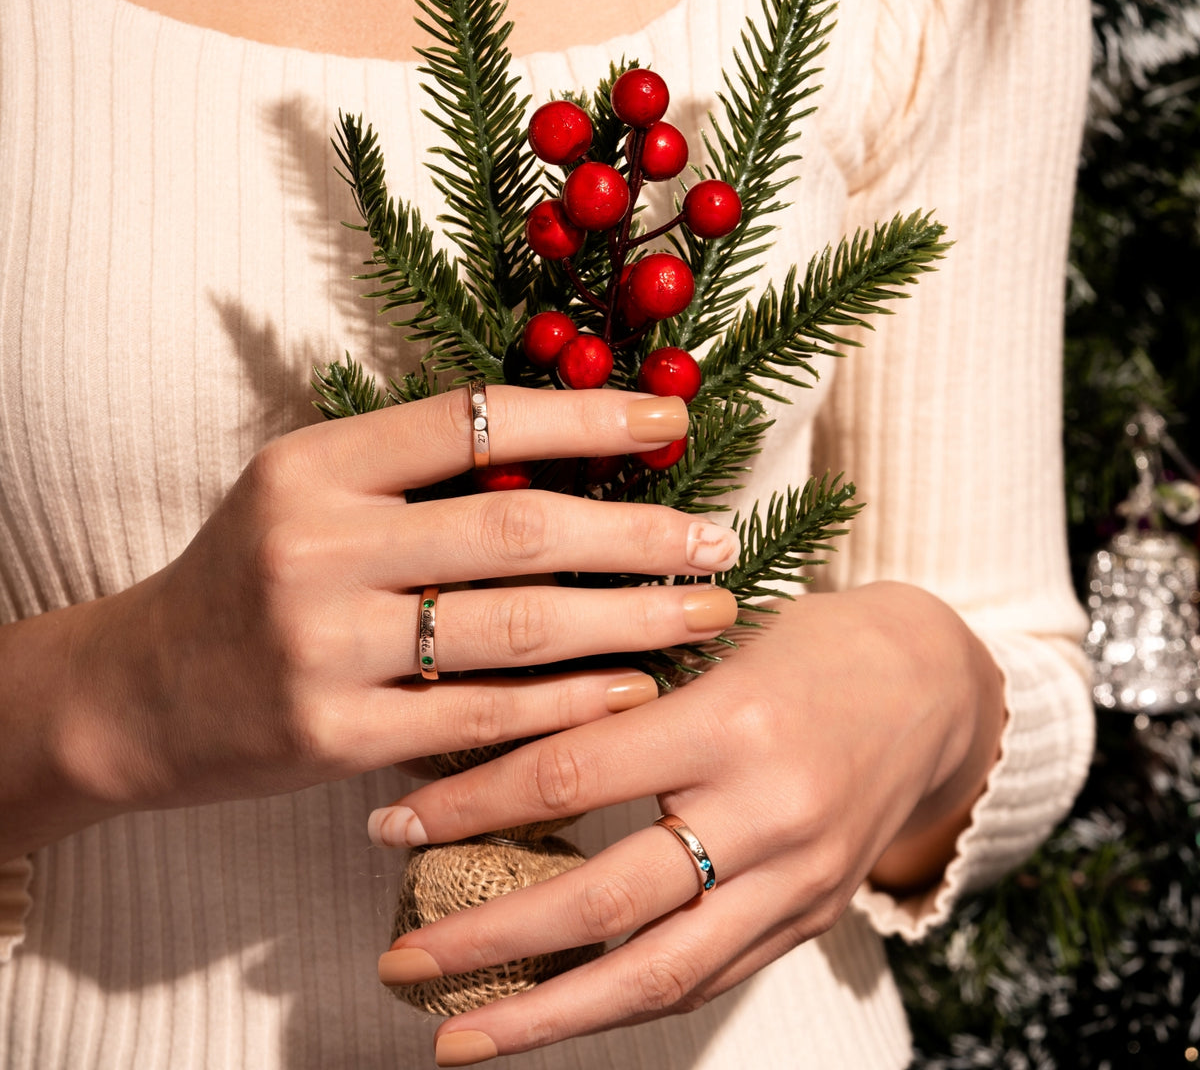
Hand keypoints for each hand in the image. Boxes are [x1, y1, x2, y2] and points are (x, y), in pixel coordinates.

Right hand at [2, 386, 741, 858]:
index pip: (473, 420)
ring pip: (515, 626)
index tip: (670, 425)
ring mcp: (323, 644)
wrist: (139, 693)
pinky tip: (636, 686)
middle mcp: (315, 544)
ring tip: (707, 611)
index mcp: (315, 464)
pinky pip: (482, 715)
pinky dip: (571, 701)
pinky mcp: (332, 735)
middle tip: (720, 540)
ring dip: (629, 620)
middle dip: (638, 535)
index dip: (584, 418)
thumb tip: (572, 460)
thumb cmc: (251, 576)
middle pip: (516, 529)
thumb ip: (418, 477)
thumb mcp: (312, 494)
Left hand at [371, 581, 1005, 1063]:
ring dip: (548, 1018)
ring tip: (460, 1040)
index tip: (394, 828)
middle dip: (490, 941)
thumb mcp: (713, 638)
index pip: (570, 776)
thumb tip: (491, 738)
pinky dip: (625, 1005)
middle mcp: (767, 814)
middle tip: (401, 963)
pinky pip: (709, 979)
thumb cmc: (807, 643)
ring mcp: (797, 880)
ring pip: (658, 974)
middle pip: (605, 902)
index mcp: (728, 723)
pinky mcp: (812, 916)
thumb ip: (620, 691)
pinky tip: (562, 1017)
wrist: (932, 686)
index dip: (469, 806)